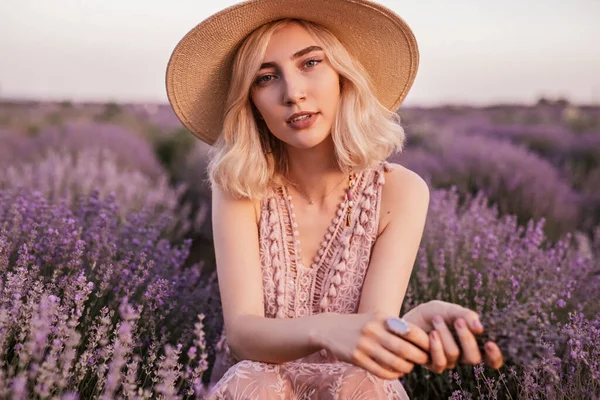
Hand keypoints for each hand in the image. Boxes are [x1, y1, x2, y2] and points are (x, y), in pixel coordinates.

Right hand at [316, 311, 431, 379]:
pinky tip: (396, 373)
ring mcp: (364, 344)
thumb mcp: (377, 318)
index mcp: (382, 317)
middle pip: (404, 349)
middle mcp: (373, 330)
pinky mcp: (356, 358)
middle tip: (426, 361)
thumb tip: (423, 340)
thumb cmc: (361, 324)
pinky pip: (380, 371)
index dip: (425, 341)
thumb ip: (396, 326)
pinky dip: (393, 374)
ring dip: (407, 368)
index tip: (432, 347)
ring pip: (394, 362)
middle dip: (419, 357)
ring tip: (410, 367)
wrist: (331, 328)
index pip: (411, 331)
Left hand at [402, 300, 503, 372]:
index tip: (490, 343)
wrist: (409, 317)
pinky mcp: (433, 365)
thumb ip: (466, 315)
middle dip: (466, 338)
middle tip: (458, 321)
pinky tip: (431, 333)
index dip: (495, 356)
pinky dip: (436, 346)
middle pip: (474, 357)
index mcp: (472, 343)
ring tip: (437, 319)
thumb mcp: (449, 309)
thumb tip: (480, 328)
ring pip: (454, 354)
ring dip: (445, 334)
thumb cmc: (433, 313)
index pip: (491, 360)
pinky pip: (440, 362)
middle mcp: (463, 356)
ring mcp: (448, 362)